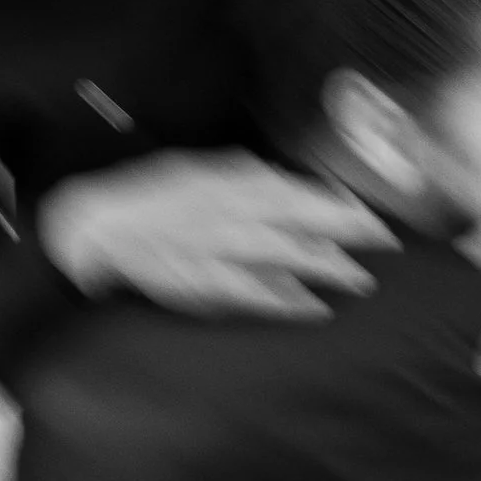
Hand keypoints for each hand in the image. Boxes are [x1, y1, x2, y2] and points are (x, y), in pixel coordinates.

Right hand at [39, 153, 393, 316]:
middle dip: (346, 231)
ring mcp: (215, 247)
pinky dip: (285, 301)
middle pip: (299, 218)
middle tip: (387, 244)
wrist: (93, 227)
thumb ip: (243, 176)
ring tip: (361, 280)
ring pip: (282, 256)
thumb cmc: (149, 198)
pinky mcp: (201, 282)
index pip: (294, 188)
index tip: (371, 215)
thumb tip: (285, 181)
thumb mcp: (198, 171)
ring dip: (325, 268)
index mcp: (226, 180)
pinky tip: (316, 308)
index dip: (336, 203)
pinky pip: (251, 293)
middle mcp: (227, 210)